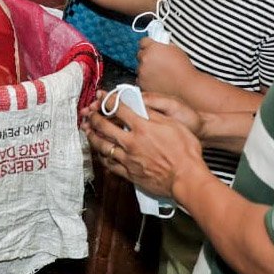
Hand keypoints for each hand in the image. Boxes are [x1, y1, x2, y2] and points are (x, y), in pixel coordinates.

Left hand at [81, 89, 208, 199]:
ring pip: (103, 146)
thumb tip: (140, 106)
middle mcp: (132, 142)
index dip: (107, 99)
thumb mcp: (173, 124)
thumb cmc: (185, 152)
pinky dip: (103, 157)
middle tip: (88, 113)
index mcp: (143, 127)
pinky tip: (100, 154)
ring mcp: (129, 159)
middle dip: (94, 117)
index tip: (101, 95)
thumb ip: (153, 114)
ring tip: (87, 131)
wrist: (186, 178)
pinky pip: (110, 165)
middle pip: (105, 127)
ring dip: (93, 137)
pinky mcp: (130, 174)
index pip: (119, 109)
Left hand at [136, 38, 196, 99]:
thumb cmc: (183, 68)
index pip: (143, 41)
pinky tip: (156, 80)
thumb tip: (158, 46)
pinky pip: (140, 79)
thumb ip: (162, 46)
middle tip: (157, 62)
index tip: (150, 47)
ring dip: (146, 69)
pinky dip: (146, 80)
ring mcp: (142, 71)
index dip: (147, 45)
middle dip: (147, 57)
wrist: (185, 85)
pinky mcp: (142, 83)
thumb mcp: (175, 49)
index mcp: (152, 48)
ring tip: (159, 73)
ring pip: (139, 68)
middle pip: (140, 54)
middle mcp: (145, 58)